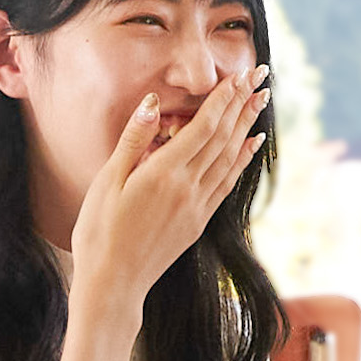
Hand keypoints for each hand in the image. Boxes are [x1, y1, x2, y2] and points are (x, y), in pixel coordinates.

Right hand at [70, 64, 268, 320]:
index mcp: (163, 174)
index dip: (222, 99)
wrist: (113, 284)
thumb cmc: (99, 232)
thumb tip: (153, 102)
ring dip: (247, 126)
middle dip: (242, 103)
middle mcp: (187, 187)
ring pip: (230, 157)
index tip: (237, 76)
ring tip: (261, 101)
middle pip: (223, 137)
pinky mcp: (199, 221)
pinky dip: (242, 159)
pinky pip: (228, 182)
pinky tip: (252, 145)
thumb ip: (133, 141)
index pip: (203, 127)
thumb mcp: (106, 183)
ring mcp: (197, 205)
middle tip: (260, 76)